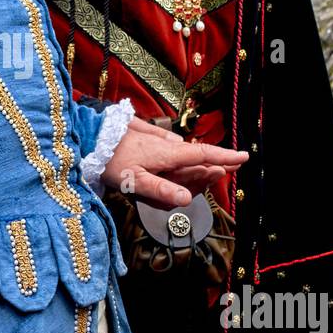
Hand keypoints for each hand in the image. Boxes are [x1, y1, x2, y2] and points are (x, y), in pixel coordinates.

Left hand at [102, 116, 248, 207]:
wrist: (88, 137)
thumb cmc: (110, 161)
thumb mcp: (135, 181)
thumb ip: (161, 190)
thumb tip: (187, 199)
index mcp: (167, 154)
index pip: (202, 155)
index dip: (224, 157)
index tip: (244, 157)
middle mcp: (164, 143)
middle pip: (194, 155)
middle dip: (212, 162)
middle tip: (228, 168)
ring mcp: (154, 138)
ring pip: (180, 152)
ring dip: (192, 160)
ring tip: (204, 168)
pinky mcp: (143, 134)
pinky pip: (165, 146)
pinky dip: (174, 154)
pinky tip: (172, 155)